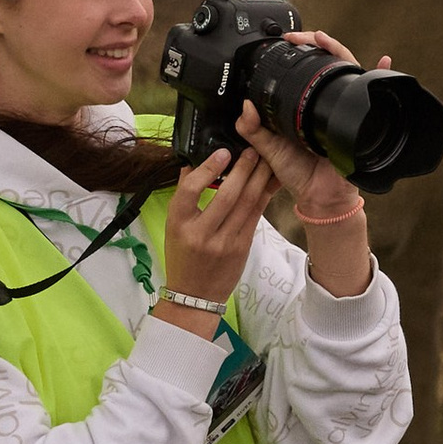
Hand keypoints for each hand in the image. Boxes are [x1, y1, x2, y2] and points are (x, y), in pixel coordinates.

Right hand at [157, 139, 277, 331]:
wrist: (195, 295)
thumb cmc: (183, 257)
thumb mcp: (174, 227)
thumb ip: (184, 197)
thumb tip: (195, 163)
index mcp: (179, 224)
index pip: (190, 190)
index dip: (208, 168)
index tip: (222, 152)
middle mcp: (202, 233)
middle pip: (227, 195)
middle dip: (244, 168)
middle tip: (253, 148)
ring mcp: (224, 242)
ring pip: (247, 203)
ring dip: (258, 178)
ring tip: (265, 158)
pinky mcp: (242, 247)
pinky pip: (255, 215)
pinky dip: (263, 195)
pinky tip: (268, 181)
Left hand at [237, 34, 370, 223]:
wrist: (318, 197)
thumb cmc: (297, 174)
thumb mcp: (267, 149)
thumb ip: (252, 129)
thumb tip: (245, 105)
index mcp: (304, 105)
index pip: (305, 70)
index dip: (300, 52)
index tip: (287, 41)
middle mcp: (325, 103)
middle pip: (328, 63)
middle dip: (318, 43)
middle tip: (305, 36)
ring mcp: (344, 109)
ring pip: (347, 71)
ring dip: (339, 51)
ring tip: (327, 41)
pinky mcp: (359, 119)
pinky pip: (372, 95)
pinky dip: (379, 74)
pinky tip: (381, 61)